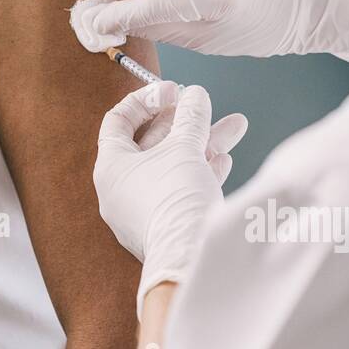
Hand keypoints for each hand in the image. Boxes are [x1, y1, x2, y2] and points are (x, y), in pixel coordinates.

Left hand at [94, 81, 247, 316]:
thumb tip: (195, 96)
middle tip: (205, 104)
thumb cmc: (176, 200)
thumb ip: (190, 118)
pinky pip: (180, 190)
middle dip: (185, 121)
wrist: (190, 258)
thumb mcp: (184, 149)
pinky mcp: (165, 226)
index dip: (145, 99)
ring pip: (173, 166)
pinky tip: (225, 159)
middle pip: (152, 142)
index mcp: (111, 167)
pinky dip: (201, 172)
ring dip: (203, 143)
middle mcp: (121, 189)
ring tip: (236, 125)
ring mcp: (143, 210)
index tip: (172, 90)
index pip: (118, 121)